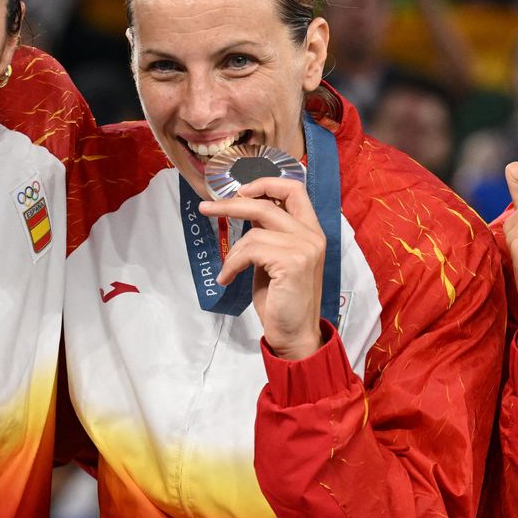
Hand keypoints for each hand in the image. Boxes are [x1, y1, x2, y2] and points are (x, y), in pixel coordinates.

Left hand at [199, 177, 325, 359]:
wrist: (295, 334)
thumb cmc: (282, 299)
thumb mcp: (275, 258)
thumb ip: (268, 232)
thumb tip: (244, 207)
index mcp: (311, 230)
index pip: (294, 189)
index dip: (265, 183)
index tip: (240, 191)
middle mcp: (312, 235)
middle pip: (267, 204)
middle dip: (231, 204)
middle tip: (205, 207)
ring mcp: (305, 248)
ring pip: (254, 231)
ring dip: (233, 251)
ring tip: (228, 270)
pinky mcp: (293, 263)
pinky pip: (250, 251)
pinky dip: (233, 264)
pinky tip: (229, 279)